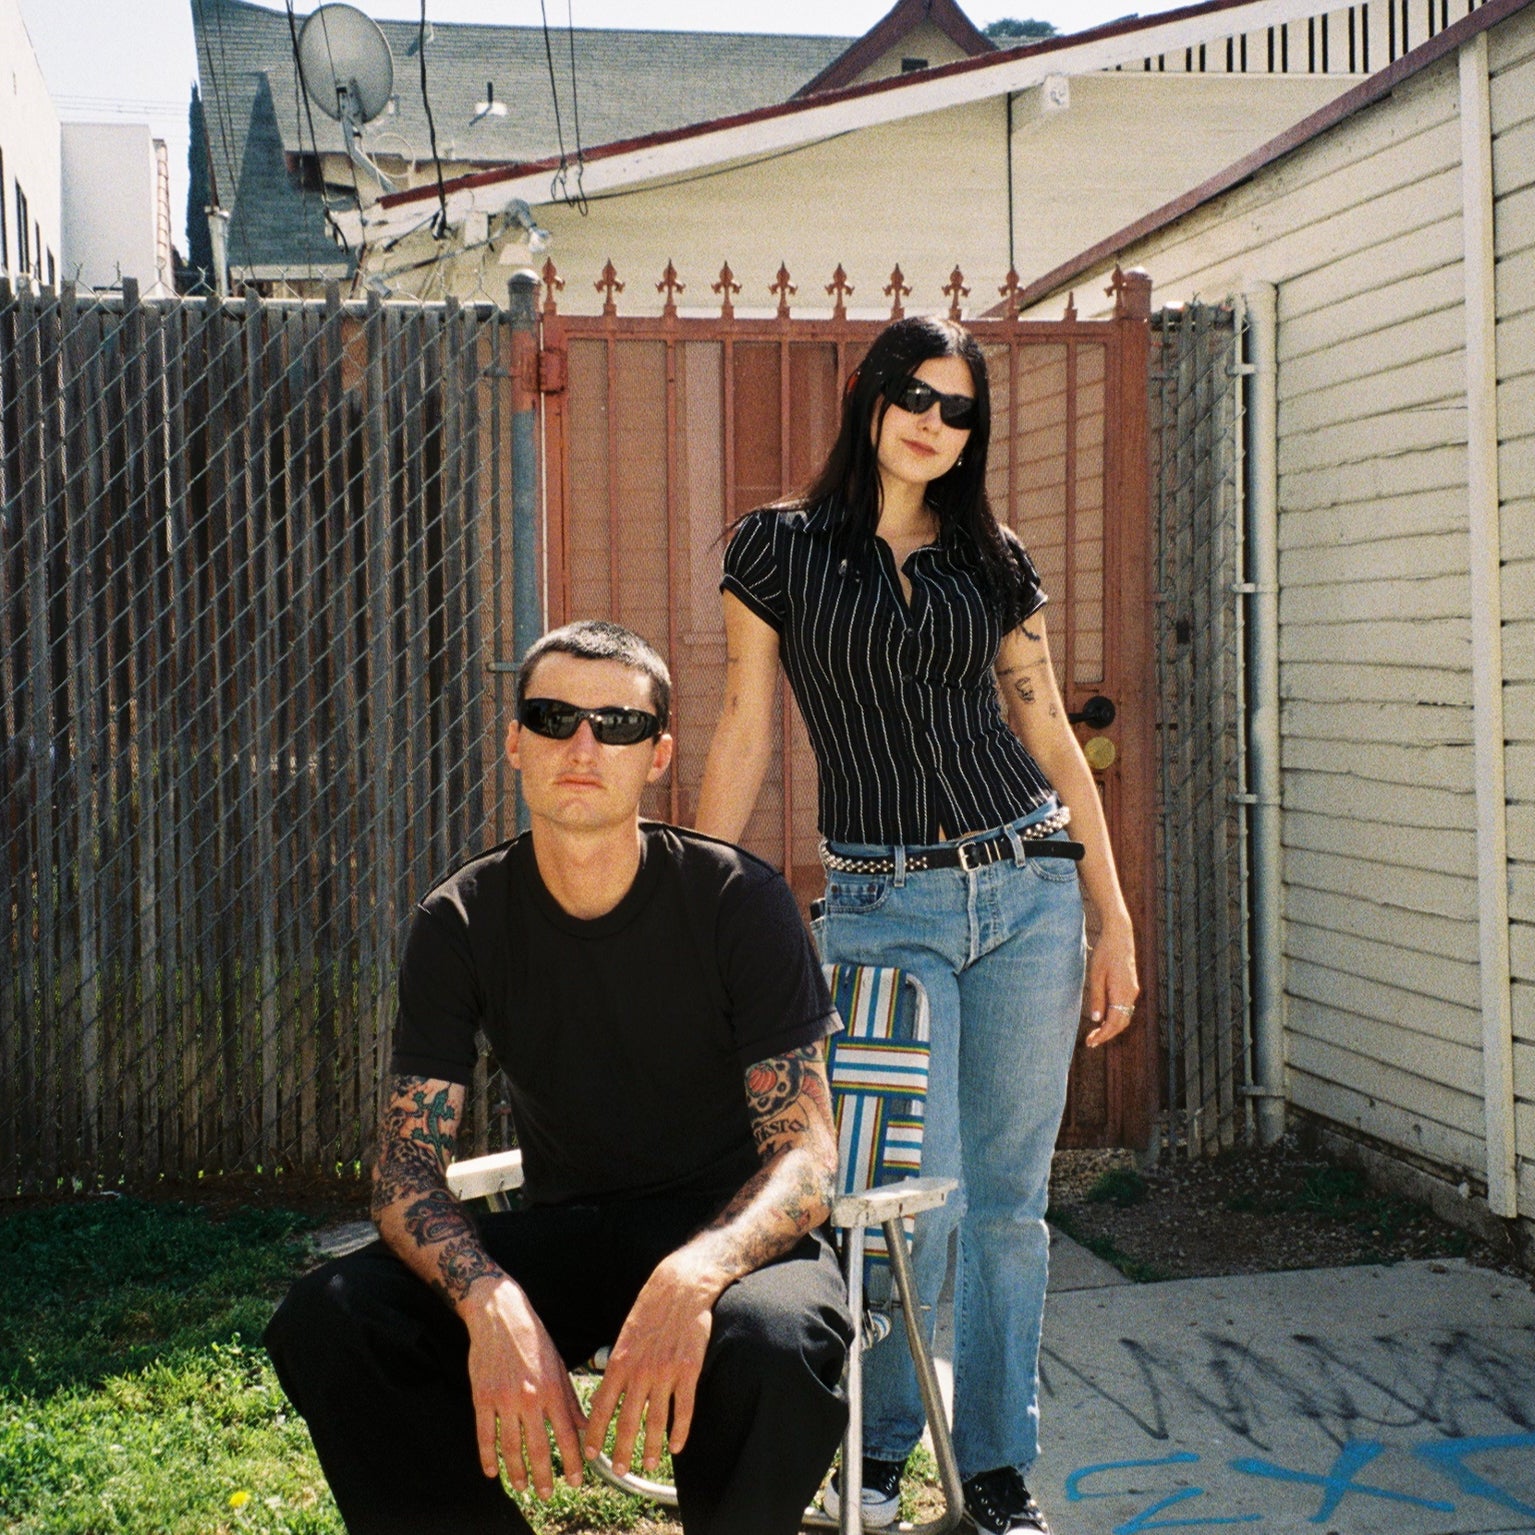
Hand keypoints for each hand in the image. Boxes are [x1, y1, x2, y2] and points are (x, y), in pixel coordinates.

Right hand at [461, 1277, 586, 1499]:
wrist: (500, 1315)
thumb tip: (584, 1428)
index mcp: (553, 1389)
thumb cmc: (533, 1339)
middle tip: (546, 1494)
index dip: (573, 1461)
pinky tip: (492, 1471)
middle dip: (545, 1476)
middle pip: (539, 1447)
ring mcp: (504, 1399)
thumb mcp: (558, 1366)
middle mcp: (530, 1397)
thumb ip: (570, 1400)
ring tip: (522, 1487)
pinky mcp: (482, 1397)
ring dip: (517, 1471)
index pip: (567, 1434)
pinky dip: (488, 1456)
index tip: (577, 1480)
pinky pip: (484, 1435)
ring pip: (511, 1447)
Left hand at [582, 1252, 715, 1473]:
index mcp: (620, 1361)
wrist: (681, 1287)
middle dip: (621, 1451)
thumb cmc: (650, 1309)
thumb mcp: (624, 1334)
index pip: (602, 1406)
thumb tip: (607, 1392)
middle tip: (619, 1471)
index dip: (595, 1433)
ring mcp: (666, 1373)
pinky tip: (676, 1446)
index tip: (590, 1454)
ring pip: (656, 1421)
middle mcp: (641, 1371)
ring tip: (646, 1464)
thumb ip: (617, 1364)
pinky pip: (684, 1410)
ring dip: (650, 1447)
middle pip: (628, 1421)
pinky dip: (680, 1432)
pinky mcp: (689, 1371)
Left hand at [1084, 918, 1138, 1047]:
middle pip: (1121, 1023)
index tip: (1091, 1042)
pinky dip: (1116, 1017)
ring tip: (1096, 1034)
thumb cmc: (1105, 953)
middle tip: (1091, 1042)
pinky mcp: (1131, 986)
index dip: (1103, 1035)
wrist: (1120, 936)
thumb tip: (1096, 1019)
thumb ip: (1097, 998)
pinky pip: (1125, 1007)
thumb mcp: (1095, 975)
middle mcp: (1131, 994)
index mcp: (1122, 993)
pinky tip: (1104, 1018)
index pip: (1114, 1023)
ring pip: (1125, 1016)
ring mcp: (1133, 990)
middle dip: (1106, 1034)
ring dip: (1111, 1027)